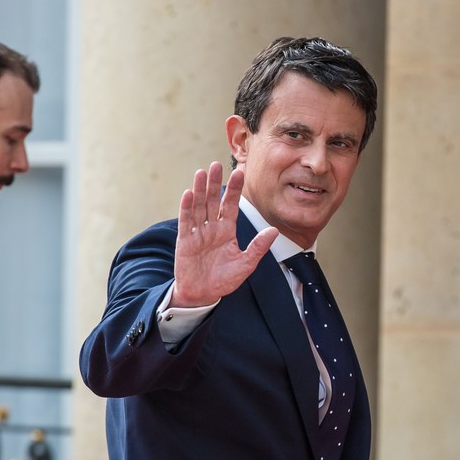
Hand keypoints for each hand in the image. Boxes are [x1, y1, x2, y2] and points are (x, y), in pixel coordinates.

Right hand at [170, 161, 276, 306]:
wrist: (203, 295)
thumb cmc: (224, 280)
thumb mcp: (246, 264)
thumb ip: (258, 247)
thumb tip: (274, 230)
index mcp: (227, 230)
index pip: (231, 205)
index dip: (235, 189)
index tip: (240, 172)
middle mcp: (212, 227)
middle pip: (213, 200)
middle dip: (214, 183)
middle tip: (217, 164)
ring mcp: (198, 233)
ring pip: (199, 206)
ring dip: (200, 190)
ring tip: (202, 172)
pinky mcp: (185, 241)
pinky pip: (186, 221)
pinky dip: (186, 207)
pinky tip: (188, 193)